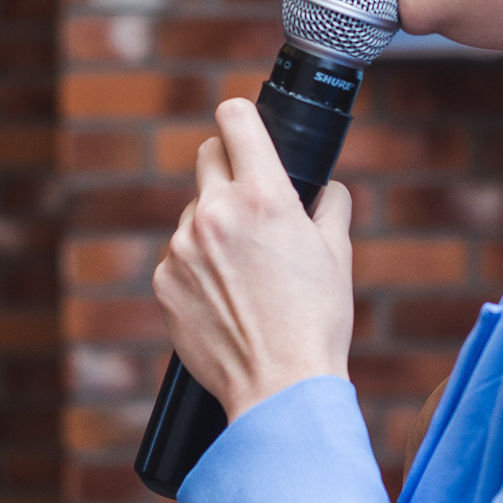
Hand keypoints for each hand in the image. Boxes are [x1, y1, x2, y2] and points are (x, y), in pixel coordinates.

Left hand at [153, 99, 355, 420]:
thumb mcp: (337, 253)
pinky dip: (198, 266)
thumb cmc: (316, 322)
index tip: (243, 124)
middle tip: (251, 201)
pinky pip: (179, 255)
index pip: (235, 119)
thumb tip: (325, 189)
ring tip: (245, 270)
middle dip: (229, 167)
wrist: (279, 386)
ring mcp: (183, 247)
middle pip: (207, 156)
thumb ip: (330, 204)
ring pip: (194, 210)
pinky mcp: (165, 281)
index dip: (241, 116)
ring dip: (214, 224)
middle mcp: (216, 213)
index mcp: (263, 197)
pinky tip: (226, 296)